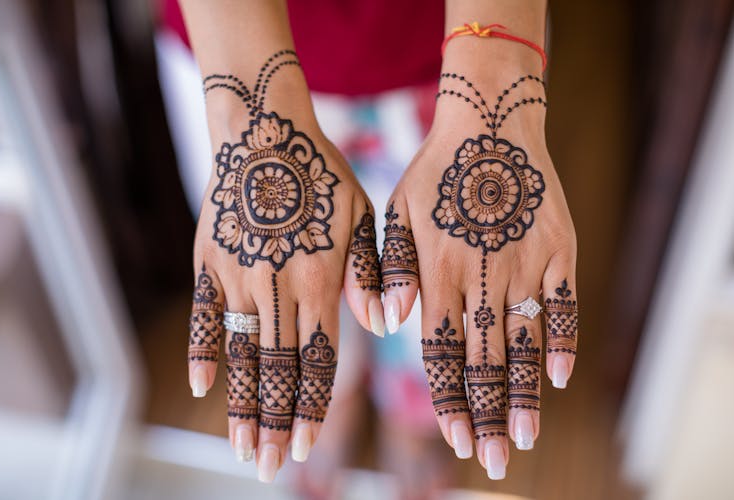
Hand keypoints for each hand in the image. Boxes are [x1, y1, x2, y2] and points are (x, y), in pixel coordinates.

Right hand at [187, 51, 382, 481]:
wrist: (265, 130)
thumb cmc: (323, 173)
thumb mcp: (363, 215)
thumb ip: (372, 274)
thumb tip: (383, 325)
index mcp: (320, 280)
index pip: (317, 361)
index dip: (310, 408)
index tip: (304, 449)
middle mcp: (278, 287)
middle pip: (276, 370)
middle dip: (273, 425)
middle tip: (267, 468)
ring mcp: (239, 276)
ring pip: (241, 355)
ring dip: (240, 405)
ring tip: (239, 448)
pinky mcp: (209, 262)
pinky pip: (206, 317)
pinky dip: (205, 353)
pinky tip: (205, 388)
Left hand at [381, 70, 577, 478]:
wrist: (489, 125)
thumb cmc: (435, 174)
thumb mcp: (397, 214)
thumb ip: (393, 271)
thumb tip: (392, 325)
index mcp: (439, 275)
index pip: (441, 353)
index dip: (448, 399)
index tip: (454, 438)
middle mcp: (482, 279)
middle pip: (484, 362)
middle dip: (486, 416)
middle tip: (491, 460)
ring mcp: (526, 267)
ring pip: (524, 344)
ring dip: (524, 395)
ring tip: (524, 437)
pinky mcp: (559, 251)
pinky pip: (564, 306)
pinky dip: (562, 343)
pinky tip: (559, 378)